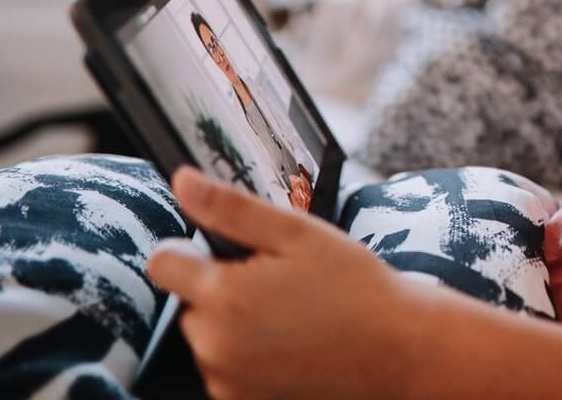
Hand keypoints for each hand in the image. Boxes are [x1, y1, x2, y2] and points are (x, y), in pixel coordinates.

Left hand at [148, 167, 428, 399]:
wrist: (398, 350)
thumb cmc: (355, 288)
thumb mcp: (297, 233)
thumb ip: (231, 208)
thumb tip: (183, 182)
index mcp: (223, 298)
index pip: (163, 263)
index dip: (191, 249)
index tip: (228, 251)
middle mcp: (215, 347)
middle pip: (189, 302)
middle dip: (222, 288)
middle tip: (279, 283)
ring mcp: (228, 381)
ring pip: (210, 336)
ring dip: (237, 324)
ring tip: (293, 314)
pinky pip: (228, 369)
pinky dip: (251, 356)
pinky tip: (292, 343)